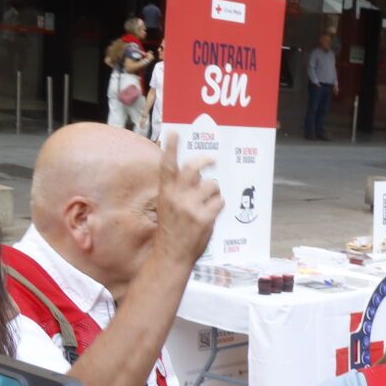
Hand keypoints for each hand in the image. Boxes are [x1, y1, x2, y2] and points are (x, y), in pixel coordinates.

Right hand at [152, 131, 224, 273]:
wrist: (172, 253)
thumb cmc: (172, 228)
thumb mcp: (167, 205)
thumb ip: (179, 189)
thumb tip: (197, 173)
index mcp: (166, 192)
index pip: (167, 165)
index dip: (171, 148)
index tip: (174, 133)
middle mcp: (177, 196)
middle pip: (193, 168)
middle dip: (205, 160)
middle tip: (213, 158)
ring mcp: (190, 206)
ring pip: (212, 185)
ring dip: (215, 191)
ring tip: (209, 202)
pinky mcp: (204, 217)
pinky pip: (219, 202)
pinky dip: (218, 206)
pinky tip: (211, 214)